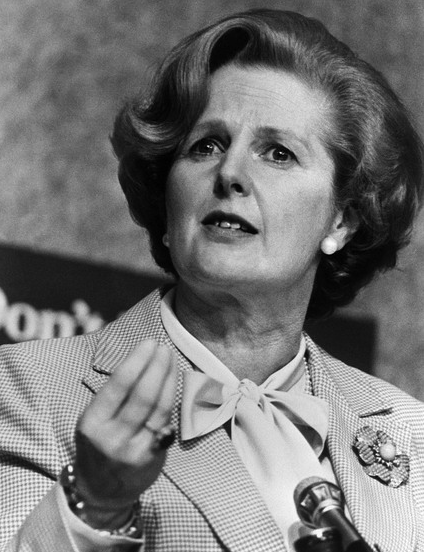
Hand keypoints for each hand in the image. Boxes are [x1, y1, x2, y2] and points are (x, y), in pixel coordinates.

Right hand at [73, 340, 176, 528]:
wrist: (101, 490)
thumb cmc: (99, 443)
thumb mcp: (94, 421)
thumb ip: (114, 397)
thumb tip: (142, 360)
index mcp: (92, 422)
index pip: (118, 386)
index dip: (137, 362)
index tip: (149, 344)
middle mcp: (112, 437)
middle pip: (142, 395)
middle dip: (157, 367)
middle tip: (163, 348)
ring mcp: (134, 449)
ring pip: (158, 408)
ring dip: (168, 379)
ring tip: (170, 359)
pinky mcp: (152, 457)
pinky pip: (166, 422)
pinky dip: (172, 399)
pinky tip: (175, 382)